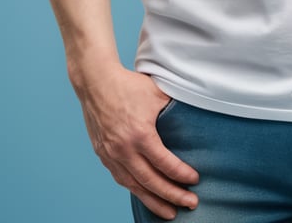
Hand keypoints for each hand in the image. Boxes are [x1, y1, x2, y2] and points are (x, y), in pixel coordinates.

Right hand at [76, 64, 198, 218]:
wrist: (96, 82)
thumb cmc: (129, 85)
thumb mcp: (157, 94)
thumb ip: (174, 108)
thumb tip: (193, 116)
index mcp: (140, 135)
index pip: (165, 163)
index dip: (181, 175)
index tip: (195, 180)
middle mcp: (124, 150)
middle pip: (151, 182)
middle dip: (172, 196)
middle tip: (191, 204)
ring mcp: (111, 155)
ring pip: (134, 186)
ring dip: (153, 201)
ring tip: (170, 212)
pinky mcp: (103, 155)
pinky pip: (121, 179)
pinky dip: (136, 189)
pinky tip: (146, 195)